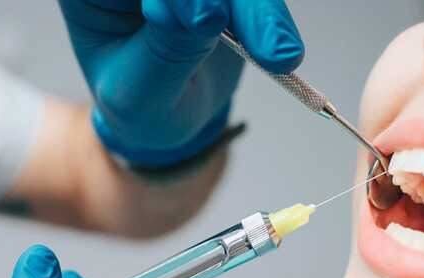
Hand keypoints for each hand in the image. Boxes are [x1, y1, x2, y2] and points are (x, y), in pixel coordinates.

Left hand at [59, 0, 304, 166]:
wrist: (174, 119)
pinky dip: (270, 17)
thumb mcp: (141, 95)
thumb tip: (202, 7)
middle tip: (257, 40)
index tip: (202, 20)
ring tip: (279, 57)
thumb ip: (167, 50)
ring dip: (259, 12)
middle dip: (224, 2)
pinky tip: (282, 53)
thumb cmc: (143, 108)